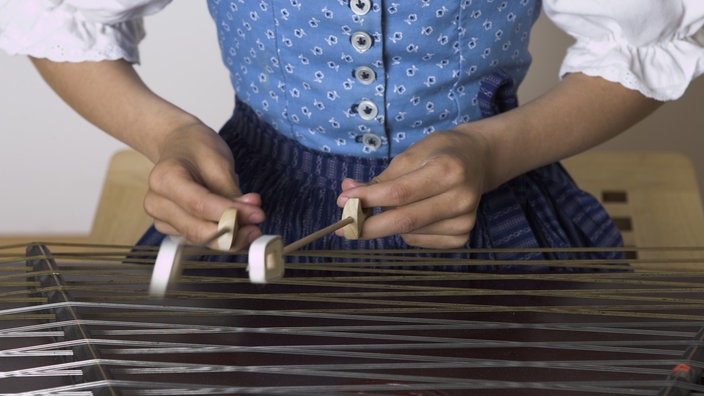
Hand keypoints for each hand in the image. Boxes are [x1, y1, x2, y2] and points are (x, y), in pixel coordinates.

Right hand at [144, 122, 264, 249]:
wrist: (178, 145)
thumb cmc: (196, 148)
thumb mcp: (218, 160)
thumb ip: (231, 192)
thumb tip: (248, 217)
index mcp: (164, 179)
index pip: (200, 205)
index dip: (231, 214)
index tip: (257, 215)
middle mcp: (157, 203)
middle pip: (198, 230)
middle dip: (233, 231)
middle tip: (258, 223)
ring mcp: (161, 219)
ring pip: (200, 239)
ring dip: (229, 235)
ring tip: (250, 220)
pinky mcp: (171, 229)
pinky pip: (199, 240)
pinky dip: (220, 234)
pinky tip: (234, 222)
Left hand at [336, 128, 488, 247]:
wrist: (478, 160)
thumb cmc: (440, 153)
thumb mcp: (411, 155)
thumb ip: (381, 178)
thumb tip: (347, 193)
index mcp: (448, 170)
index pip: (399, 193)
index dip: (368, 200)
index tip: (343, 202)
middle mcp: (460, 198)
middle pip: (404, 220)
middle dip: (369, 226)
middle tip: (345, 228)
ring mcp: (464, 220)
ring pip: (409, 233)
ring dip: (389, 224)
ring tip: (398, 205)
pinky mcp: (463, 236)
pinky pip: (420, 241)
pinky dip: (407, 232)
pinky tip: (417, 214)